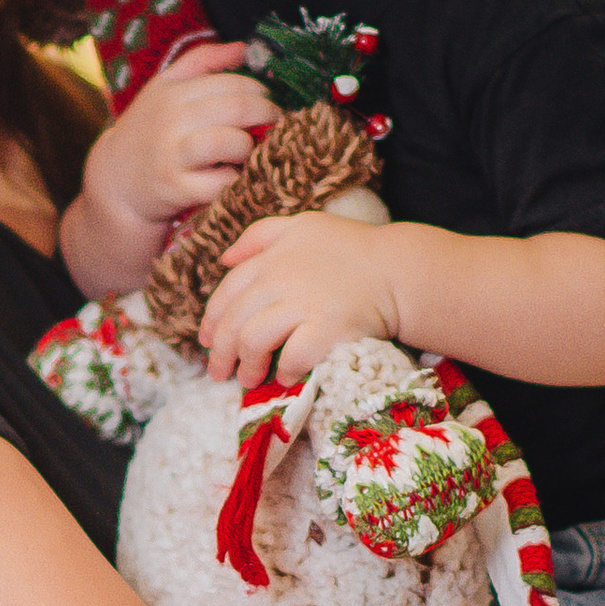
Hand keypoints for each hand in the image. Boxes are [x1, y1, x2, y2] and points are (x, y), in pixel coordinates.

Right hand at [69, 42, 273, 290]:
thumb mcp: (165, 87)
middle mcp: (171, 119)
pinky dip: (235, 180)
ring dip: (249, 147)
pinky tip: (232, 176)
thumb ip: (202, 61)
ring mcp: (172, 155)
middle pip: (237, 109)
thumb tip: (242, 47)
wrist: (116, 179)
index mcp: (174, 91)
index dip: (260, 93)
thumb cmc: (149, 130)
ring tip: (249, 150)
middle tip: (273, 125)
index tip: (266, 103)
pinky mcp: (176, 189)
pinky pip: (221, 183)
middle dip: (266, 116)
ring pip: (230, 143)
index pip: (233, 83)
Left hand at [199, 213, 399, 383]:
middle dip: (220, 352)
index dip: (211, 320)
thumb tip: (224, 258)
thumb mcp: (303, 225)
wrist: (399, 269)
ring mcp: (303, 304)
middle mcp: (280, 279)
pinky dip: (285, 370)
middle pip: (234, 322)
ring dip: (247, 365)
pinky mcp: (327, 329)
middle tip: (218, 373)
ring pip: (254, 341)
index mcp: (271, 258)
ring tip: (249, 379)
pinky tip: (285, 377)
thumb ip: (260, 235)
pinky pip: (293, 357)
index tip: (205, 340)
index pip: (226, 292)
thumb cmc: (352, 248)